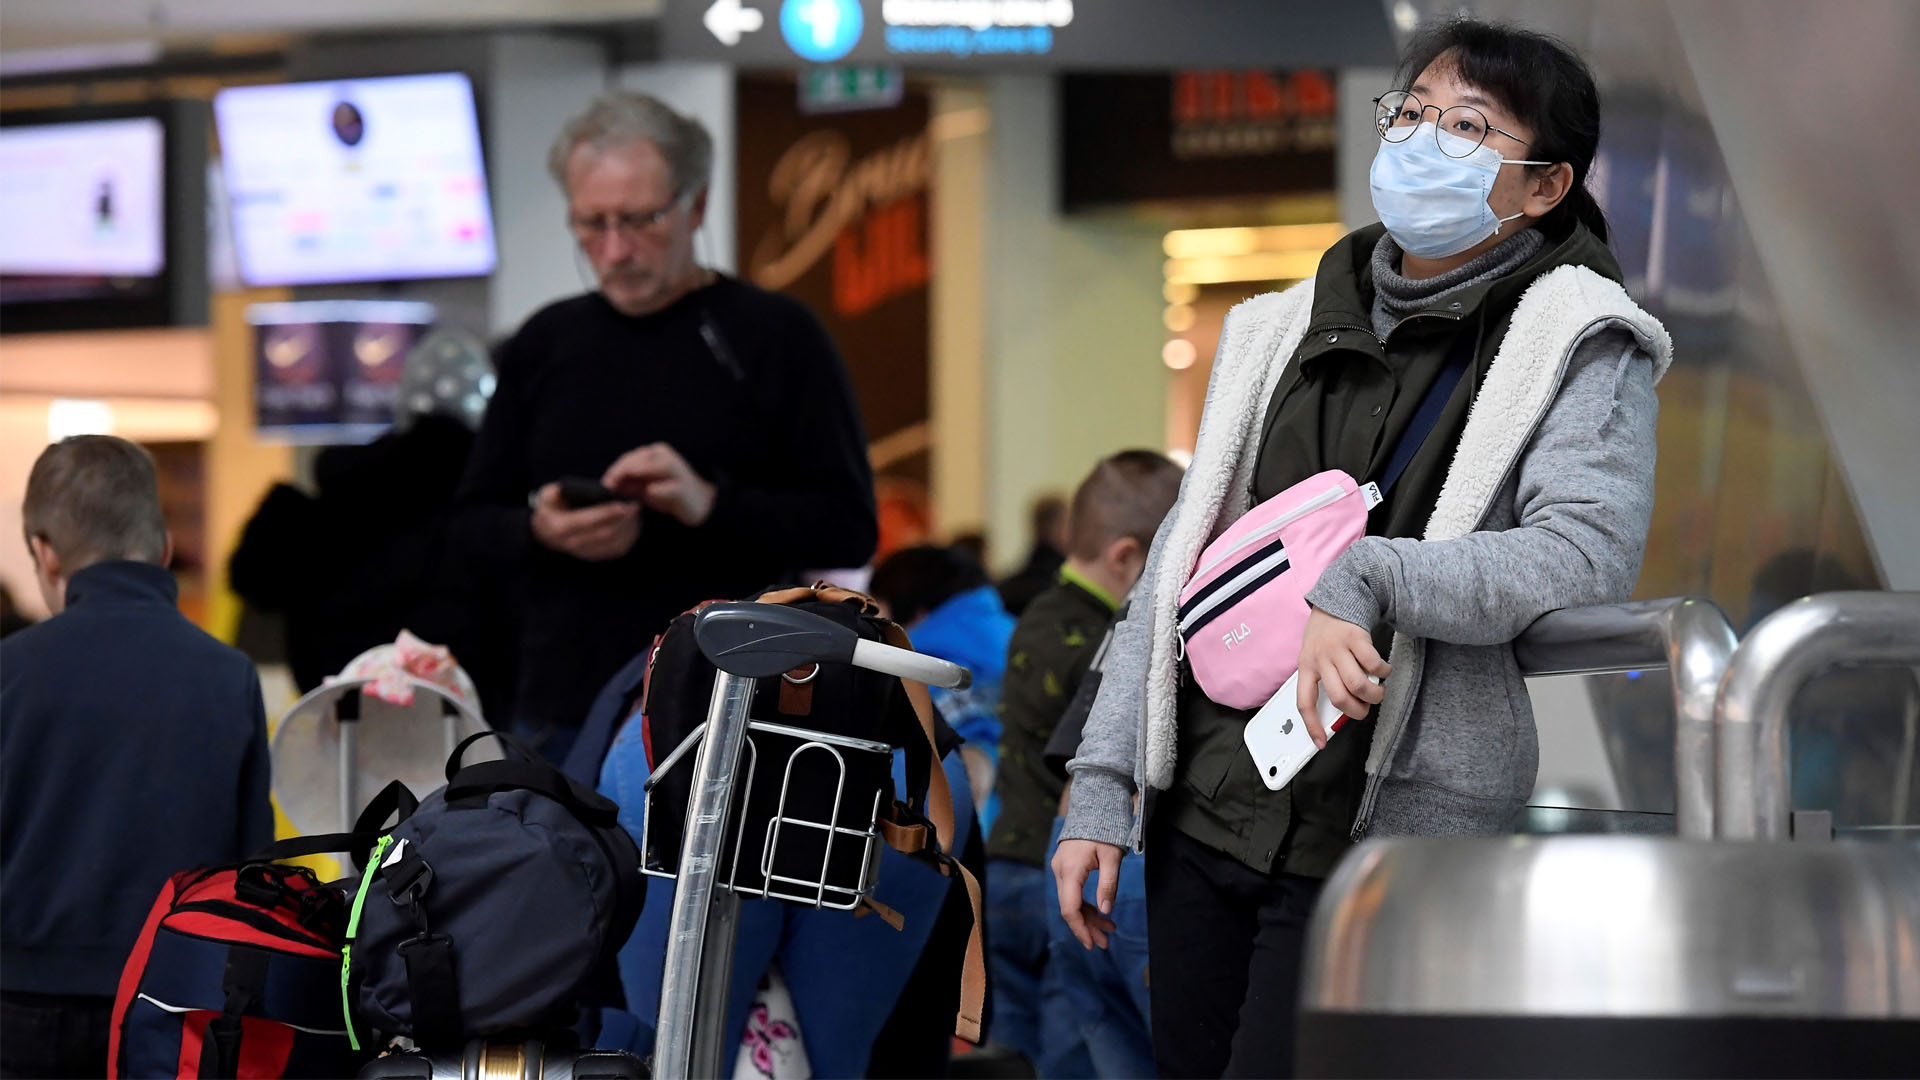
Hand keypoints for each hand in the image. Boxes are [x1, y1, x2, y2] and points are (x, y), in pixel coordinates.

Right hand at [529, 483, 639, 560]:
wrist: (546, 530)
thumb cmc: (551, 508)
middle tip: (634, 505)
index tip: (622, 504)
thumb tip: (583, 490)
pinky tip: (633, 523)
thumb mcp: (548, 495)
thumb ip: (560, 491)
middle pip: (604, 534)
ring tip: (635, 512)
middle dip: (623, 520)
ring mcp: (584, 553)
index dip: (607, 513)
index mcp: (560, 527)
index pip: (587, 521)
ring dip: (628, 528)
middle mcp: (572, 543)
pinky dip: (628, 536)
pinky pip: (617, 549)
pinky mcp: (595, 556)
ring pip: (614, 544)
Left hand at [602, 443, 716, 526]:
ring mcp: (676, 470)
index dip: (614, 469)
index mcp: (656, 453)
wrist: (700, 504)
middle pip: (637, 460)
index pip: (629, 458)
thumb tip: (608, 483)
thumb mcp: (644, 486)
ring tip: (621, 488)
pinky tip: (646, 494)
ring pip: (652, 467)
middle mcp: (666, 457)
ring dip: (634, 476)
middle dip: (621, 472)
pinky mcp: (683, 488)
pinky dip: (655, 490)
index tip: (604, 483)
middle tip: (609, 487)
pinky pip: (666, 487)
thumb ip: (628, 482)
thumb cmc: (668, 493)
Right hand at [1052, 838, 1121, 948]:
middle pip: (1070, 908)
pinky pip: (1073, 892)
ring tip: (1109, 930)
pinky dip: (1086, 904)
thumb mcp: (1112, 857)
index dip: (1080, 928)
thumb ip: (1108, 884)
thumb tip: (1106, 911)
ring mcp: (1061, 869)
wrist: (1093, 807)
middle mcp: (1061, 871)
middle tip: (1105, 943)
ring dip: (1089, 917)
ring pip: (1072, 901)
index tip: (1092, 944)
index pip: (1070, 908)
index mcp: (1071, 870)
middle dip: (1088, 927)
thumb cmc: (1104, 829)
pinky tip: (1101, 913)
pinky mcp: (1066, 868)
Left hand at [1297, 606, 1390, 749]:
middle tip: (1364, 709)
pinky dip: (1383, 672)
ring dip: (1373, 695)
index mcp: (1306, 666)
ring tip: (1377, 693)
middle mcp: (1320, 658)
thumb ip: (1324, 678)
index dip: (1312, 725)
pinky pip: (1373, 664)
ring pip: (1358, 684)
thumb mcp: (1314, 654)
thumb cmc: (1326, 633)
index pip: (1304, 702)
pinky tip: (1384, 671)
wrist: (1338, 597)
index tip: (1321, 742)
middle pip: (1339, 697)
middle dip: (1356, 711)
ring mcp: (1338, 647)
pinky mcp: (1357, 637)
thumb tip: (1340, 708)